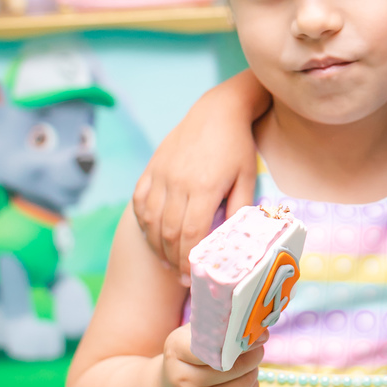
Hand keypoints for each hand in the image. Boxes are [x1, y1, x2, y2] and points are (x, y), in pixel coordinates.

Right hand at [133, 71, 268, 279]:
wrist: (218, 110)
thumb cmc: (237, 145)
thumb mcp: (246, 177)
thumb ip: (238, 209)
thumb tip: (232, 241)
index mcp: (204, 187)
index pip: (191, 234)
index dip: (189, 260)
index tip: (193, 276)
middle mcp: (178, 182)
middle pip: (168, 232)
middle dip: (174, 259)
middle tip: (182, 276)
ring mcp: (161, 173)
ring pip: (150, 220)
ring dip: (156, 245)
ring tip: (168, 261)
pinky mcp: (153, 167)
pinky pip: (140, 200)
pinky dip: (143, 222)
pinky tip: (152, 235)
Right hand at [161, 324, 265, 386]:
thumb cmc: (190, 357)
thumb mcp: (192, 335)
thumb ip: (218, 325)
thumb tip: (259, 330)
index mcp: (176, 352)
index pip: (212, 345)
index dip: (238, 340)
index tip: (254, 334)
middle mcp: (182, 382)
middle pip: (233, 366)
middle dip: (253, 354)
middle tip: (257, 347)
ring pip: (244, 383)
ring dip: (254, 370)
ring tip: (248, 364)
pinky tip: (243, 381)